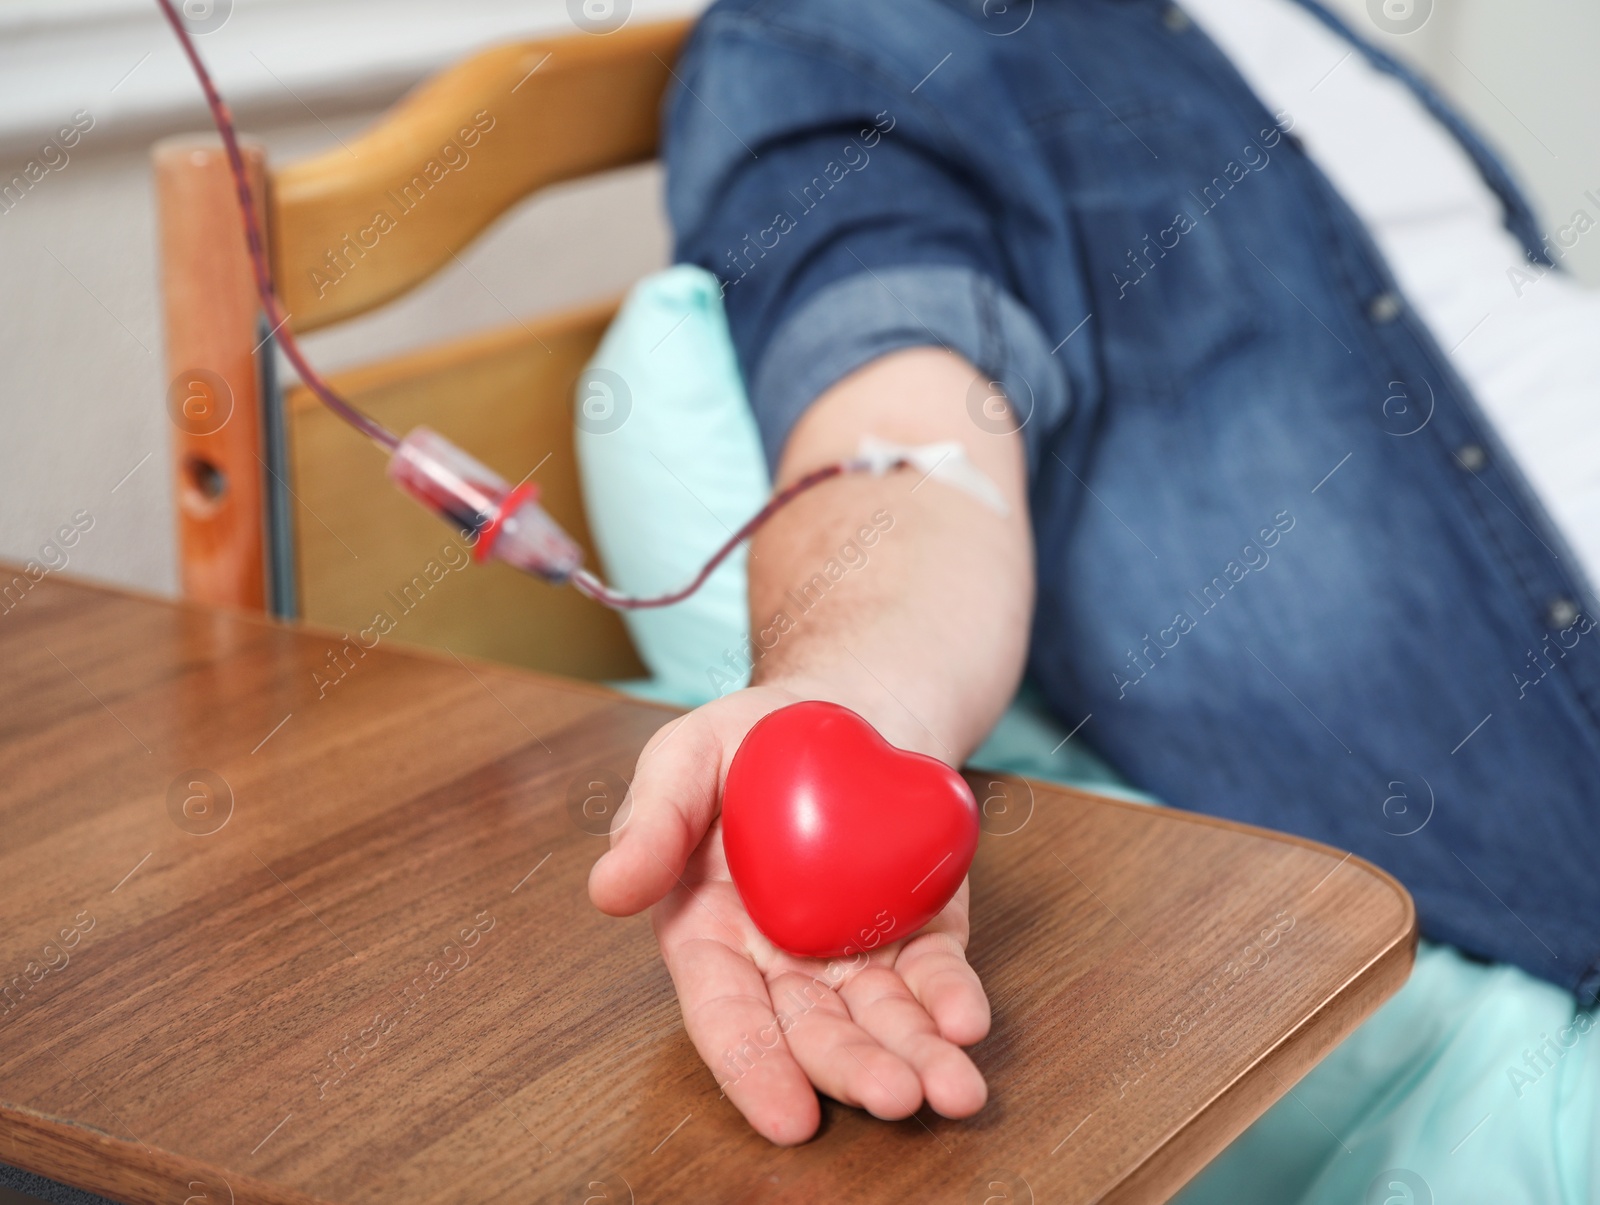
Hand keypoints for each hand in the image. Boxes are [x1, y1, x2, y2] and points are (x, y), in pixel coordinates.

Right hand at [587, 683, 990, 1144]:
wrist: (835, 707)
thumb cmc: (746, 740)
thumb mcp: (682, 759)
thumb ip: (649, 822)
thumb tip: (607, 892)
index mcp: (710, 936)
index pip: (726, 1014)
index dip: (755, 1066)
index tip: (789, 1116)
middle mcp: (782, 961)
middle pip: (814, 1030)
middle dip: (853, 1069)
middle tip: (893, 1096)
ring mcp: (854, 949)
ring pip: (881, 1017)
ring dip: (916, 1055)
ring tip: (953, 1088)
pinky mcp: (918, 926)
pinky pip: (934, 970)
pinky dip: (951, 997)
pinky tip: (968, 1021)